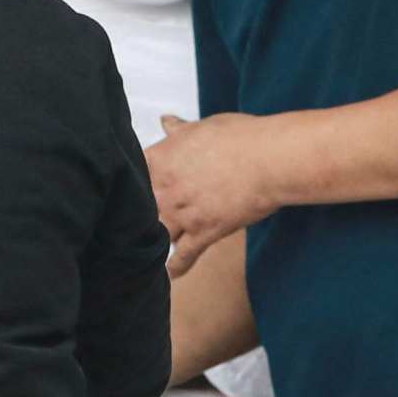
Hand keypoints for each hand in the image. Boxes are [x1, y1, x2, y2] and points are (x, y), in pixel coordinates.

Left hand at [147, 113, 282, 276]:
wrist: (268, 160)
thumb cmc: (240, 138)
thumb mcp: (203, 127)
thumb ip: (180, 130)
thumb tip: (166, 122)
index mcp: (160, 159)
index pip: (132, 174)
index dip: (131, 183)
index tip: (129, 189)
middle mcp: (165, 189)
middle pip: (139, 209)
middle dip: (137, 215)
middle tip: (133, 224)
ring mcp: (182, 213)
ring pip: (158, 234)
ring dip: (154, 240)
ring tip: (146, 249)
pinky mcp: (203, 232)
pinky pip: (183, 256)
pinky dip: (176, 267)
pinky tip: (169, 274)